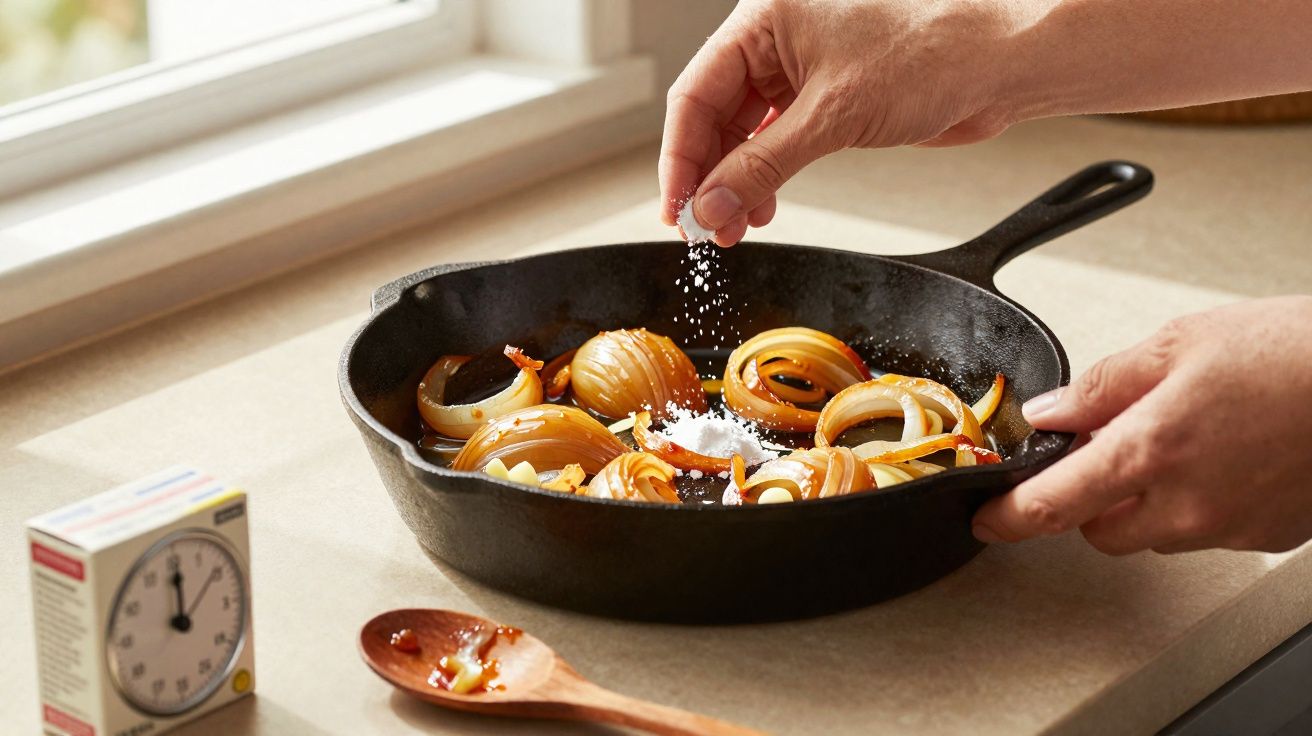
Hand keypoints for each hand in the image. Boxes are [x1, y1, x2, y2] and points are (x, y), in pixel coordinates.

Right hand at [659, 0, 1020, 245]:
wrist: (1001, 61)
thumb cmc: (933, 51)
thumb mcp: (832, 116)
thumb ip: (762, 167)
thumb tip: (711, 204)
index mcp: (765, 17)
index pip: (696, 92)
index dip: (680, 156)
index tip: (677, 207)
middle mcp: (778, 38)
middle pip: (716, 115)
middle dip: (710, 176)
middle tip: (706, 226)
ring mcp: (803, 67)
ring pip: (746, 132)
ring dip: (737, 183)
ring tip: (735, 226)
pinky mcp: (828, 96)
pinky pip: (778, 140)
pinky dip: (767, 176)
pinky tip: (763, 205)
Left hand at [972, 296, 1311, 554]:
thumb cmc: (1296, 351)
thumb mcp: (1181, 343)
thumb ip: (1104, 384)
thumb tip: (1051, 412)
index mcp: (1150, 451)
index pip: (1053, 505)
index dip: (1009, 517)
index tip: (987, 518)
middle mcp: (1186, 505)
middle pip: (1099, 528)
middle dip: (1089, 495)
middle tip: (1109, 442)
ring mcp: (1230, 527)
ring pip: (1153, 533)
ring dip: (1143, 499)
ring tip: (1182, 436)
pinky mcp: (1268, 536)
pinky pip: (1205, 531)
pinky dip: (1196, 500)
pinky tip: (1224, 453)